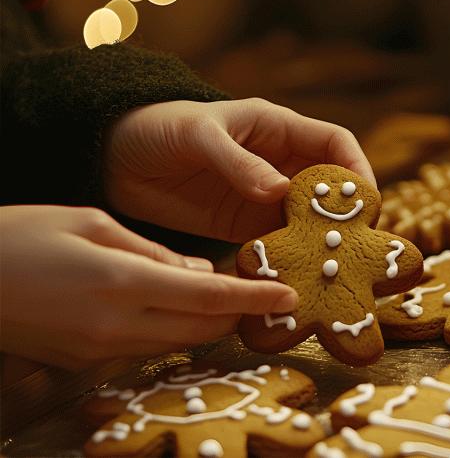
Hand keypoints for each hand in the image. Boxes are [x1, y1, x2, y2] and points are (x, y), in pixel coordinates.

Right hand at [0, 205, 297, 369]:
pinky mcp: (85, 362)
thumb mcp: (91, 222)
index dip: (254, 298)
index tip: (288, 295)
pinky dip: (172, 330)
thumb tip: (200, 274)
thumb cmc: (21, 235)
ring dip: (208, 324)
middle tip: (263, 293)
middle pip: (201, 329)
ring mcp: (99, 351)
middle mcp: (114, 327)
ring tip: (227, 297)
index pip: (208, 299)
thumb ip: (152, 252)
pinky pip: (145, 348)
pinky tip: (174, 307)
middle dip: (238, 315)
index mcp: (120, 283)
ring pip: (177, 344)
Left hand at [102, 98, 375, 242]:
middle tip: (359, 247)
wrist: (115, 158)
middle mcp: (280, 164)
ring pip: (309, 220)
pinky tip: (294, 277)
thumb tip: (281, 192)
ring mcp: (264, 198)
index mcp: (278, 128)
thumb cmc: (159, 128)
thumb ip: (239, 162)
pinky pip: (278, 243)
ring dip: (321, 242)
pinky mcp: (244, 226)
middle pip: (330, 189)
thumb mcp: (199, 136)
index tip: (366, 202)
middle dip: (347, 215)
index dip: (356, 169)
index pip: (334, 144)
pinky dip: (290, 260)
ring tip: (332, 269)